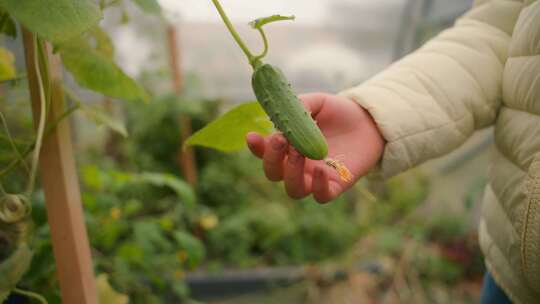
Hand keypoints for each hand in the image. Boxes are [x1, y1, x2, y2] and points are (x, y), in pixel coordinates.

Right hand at [246, 93, 384, 202]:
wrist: (370, 121)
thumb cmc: (339, 112)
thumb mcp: (318, 102)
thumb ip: (300, 106)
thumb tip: (285, 113)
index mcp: (288, 146)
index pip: (264, 152)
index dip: (256, 147)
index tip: (252, 136)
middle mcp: (297, 165)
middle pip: (274, 174)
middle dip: (271, 159)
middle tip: (280, 140)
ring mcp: (315, 178)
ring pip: (293, 189)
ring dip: (291, 173)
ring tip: (298, 152)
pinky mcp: (335, 186)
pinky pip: (321, 197)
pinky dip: (318, 188)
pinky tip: (320, 171)